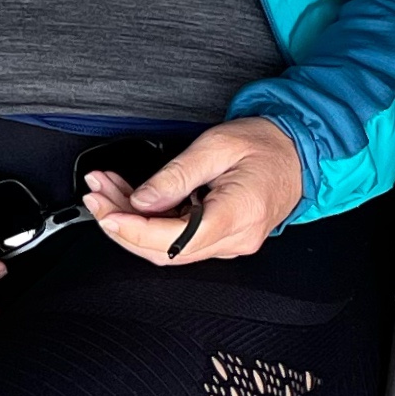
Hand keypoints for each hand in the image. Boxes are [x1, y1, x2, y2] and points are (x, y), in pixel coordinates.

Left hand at [82, 116, 304, 267]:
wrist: (299, 152)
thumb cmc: (266, 144)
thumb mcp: (217, 145)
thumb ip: (177, 175)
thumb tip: (142, 201)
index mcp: (237, 214)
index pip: (174, 239)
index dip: (133, 229)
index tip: (106, 213)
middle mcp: (235, 239)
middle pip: (164, 251)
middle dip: (122, 226)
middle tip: (96, 196)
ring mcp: (230, 244)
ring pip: (166, 249)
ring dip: (131, 224)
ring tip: (107, 192)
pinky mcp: (222, 239)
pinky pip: (178, 241)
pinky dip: (150, 223)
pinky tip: (131, 200)